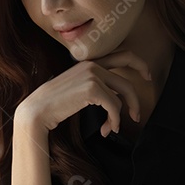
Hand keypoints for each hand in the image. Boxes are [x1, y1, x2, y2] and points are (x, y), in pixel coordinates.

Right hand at [16, 51, 151, 137]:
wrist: (38, 109)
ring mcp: (93, 74)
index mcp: (89, 61)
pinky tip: (108, 129)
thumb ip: (96, 85)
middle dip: (135, 99)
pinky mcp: (93, 88)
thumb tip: (117, 97)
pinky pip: (114, 106)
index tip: (146, 76)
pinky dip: (114, 120)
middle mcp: (93, 64)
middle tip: (137, 115)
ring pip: (122, 96)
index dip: (139, 64)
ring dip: (120, 117)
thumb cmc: (55, 103)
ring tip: (112, 128)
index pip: (123, 55)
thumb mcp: (77, 88)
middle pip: (127, 80)